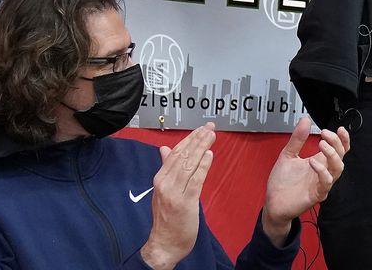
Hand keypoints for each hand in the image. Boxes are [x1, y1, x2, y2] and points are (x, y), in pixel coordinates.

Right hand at [140, 124, 216, 269]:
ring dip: (201, 148)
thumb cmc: (166, 218)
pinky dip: (202, 166)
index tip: (200, 129)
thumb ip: (166, 168)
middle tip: (210, 127)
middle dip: (197, 139)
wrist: (164, 244)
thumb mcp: (163, 190)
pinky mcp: (185, 202)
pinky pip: (195, 180)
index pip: (175, 153)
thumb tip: (164, 148)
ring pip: (189, 165)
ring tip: (211, 135)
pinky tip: (209, 155)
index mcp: (160, 179)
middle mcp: (165, 183)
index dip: (189, 139)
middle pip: (183, 156)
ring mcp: (174, 193)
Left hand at [261, 117, 350, 247]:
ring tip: (321, 144)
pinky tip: (313, 162)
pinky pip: (326, 183)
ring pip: (338, 168)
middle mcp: (323, 172)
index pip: (339, 150)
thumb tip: (305, 120)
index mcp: (319, 162)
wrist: (273, 203)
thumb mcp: (288, 154)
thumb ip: (297, 139)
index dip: (343, 139)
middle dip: (337, 142)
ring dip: (332, 154)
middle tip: (325, 133)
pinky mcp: (316, 194)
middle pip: (340, 156)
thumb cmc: (282, 182)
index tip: (339, 128)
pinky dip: (322, 171)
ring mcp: (321, 184)